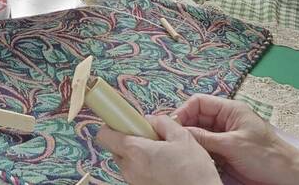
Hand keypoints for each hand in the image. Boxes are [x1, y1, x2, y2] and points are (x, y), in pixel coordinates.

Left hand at [96, 115, 220, 184]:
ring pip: (126, 161)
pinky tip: (164, 165)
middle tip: (150, 136)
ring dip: (138, 153)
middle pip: (116, 148)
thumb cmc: (193, 172)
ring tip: (161, 152)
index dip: (112, 124)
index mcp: (136, 151)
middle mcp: (129, 169)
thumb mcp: (182, 138)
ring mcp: (134, 182)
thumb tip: (151, 119)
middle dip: (129, 139)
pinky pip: (136, 173)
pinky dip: (144, 166)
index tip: (124, 120)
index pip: (105, 135)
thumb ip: (163, 123)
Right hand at [175, 95, 295, 184]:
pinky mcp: (225, 152)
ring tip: (177, 148)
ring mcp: (225, 137)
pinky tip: (190, 156)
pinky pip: (205, 148)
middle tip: (170, 138)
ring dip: (189, 139)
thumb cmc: (267, 156)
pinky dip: (197, 151)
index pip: (199, 102)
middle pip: (196, 117)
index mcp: (230, 110)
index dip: (183, 111)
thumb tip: (181, 132)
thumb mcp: (233, 145)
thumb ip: (206, 138)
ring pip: (199, 133)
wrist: (287, 175)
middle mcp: (225, 121)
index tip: (172, 125)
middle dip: (183, 125)